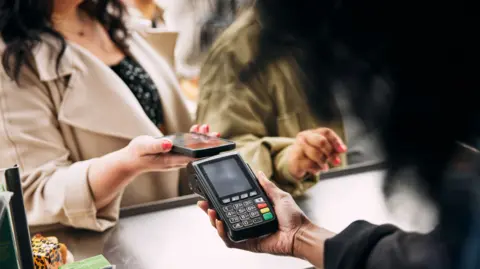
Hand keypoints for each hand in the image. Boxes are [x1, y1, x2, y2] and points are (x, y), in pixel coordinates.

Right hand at [89, 124, 218, 208]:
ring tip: (205, 127)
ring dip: (201, 139)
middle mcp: (175, 161)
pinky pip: (188, 146)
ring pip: (193, 150)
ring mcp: (176, 157)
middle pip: (196, 154)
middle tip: (214, 134)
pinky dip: (193, 138)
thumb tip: (169, 144)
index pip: (190, 158)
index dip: (202, 152)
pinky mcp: (174, 153)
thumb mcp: (144, 147)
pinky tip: (196, 129)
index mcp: (170, 161)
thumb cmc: (136, 154)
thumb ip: (156, 146)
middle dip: (206, 144)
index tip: (212, 145)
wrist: (131, 160)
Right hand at [198, 171, 310, 255]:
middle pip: (224, 217)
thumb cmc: (294, 217)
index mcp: (254, 211)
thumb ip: (267, 186)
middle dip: (210, 210)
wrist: (300, 233)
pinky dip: (223, 233)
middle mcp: (249, 222)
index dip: (221, 200)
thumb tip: (259, 173)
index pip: (233, 205)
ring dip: (214, 221)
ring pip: (224, 229)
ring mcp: (247, 233)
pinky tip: (220, 223)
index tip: (212, 193)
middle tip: (203, 203)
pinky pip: (231, 241)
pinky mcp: (248, 244)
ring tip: (211, 211)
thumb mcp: (279, 196)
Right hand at [288, 128, 346, 178]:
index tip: (343, 151)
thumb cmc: (310, 155)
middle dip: (331, 153)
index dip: (336, 141)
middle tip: (337, 162)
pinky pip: (311, 164)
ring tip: (325, 167)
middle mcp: (303, 137)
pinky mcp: (295, 159)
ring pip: (317, 154)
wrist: (293, 163)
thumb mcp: (322, 150)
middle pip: (321, 141)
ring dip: (324, 163)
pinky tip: (316, 170)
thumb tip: (342, 150)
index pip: (326, 132)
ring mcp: (297, 147)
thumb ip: (333, 148)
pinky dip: (317, 169)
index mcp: (311, 133)